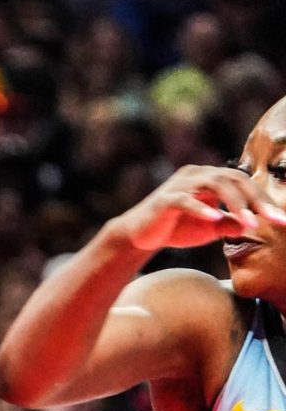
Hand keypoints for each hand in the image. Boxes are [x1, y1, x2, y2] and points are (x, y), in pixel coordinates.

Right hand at [116, 165, 285, 250]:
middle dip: (256, 200)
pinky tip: (215, 219)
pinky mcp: (164, 199)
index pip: (242, 182)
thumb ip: (231, 223)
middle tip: (273, 220)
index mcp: (208, 178)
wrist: (139, 235)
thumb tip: (252, 224)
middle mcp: (195, 175)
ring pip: (213, 184)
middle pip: (233, 178)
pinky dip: (202, 208)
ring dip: (236, 203)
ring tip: (251, 223)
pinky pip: (185, 200)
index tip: (283, 221)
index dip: (264, 200)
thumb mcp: (211, 227)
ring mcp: (179, 185)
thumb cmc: (176, 228)